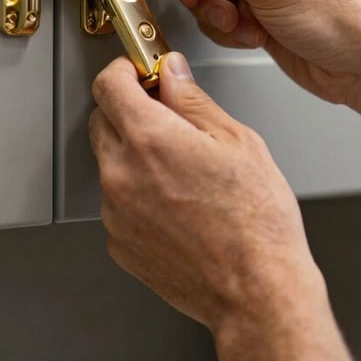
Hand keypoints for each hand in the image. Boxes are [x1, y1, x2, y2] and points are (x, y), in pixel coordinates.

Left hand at [89, 52, 360, 360]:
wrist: (257, 290)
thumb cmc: (257, 221)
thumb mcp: (236, 140)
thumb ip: (192, 100)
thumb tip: (172, 73)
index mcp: (150, 138)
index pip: (108, 84)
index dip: (123, 70)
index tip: (138, 71)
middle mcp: (122, 173)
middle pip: (102, 120)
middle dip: (128, 109)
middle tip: (166, 115)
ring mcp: (116, 212)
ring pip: (109, 162)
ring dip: (132, 154)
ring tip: (181, 169)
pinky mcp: (119, 243)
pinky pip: (117, 202)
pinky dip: (136, 193)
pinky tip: (176, 201)